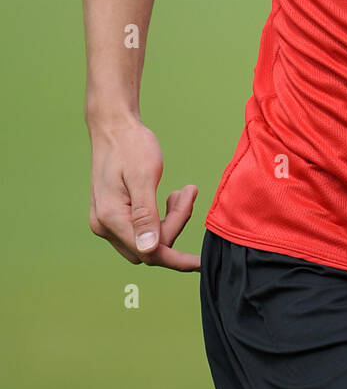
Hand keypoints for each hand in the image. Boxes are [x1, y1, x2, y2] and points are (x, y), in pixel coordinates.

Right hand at [88, 118, 200, 270]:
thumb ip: (146, 214)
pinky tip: (169, 197)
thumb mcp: (144, 175)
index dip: (177, 259)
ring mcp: (106, 223)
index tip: (201, 261)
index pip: (149, 252)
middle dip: (175, 225)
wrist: (113, 126)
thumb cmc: (131, 145)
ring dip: (170, 220)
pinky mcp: (113, 216)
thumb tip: (150, 250)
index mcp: (110, 218)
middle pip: (150, 248)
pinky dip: (160, 217)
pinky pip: (142, 229)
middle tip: (188, 193)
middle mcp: (104, 226)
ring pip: (147, 240)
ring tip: (182, 192)